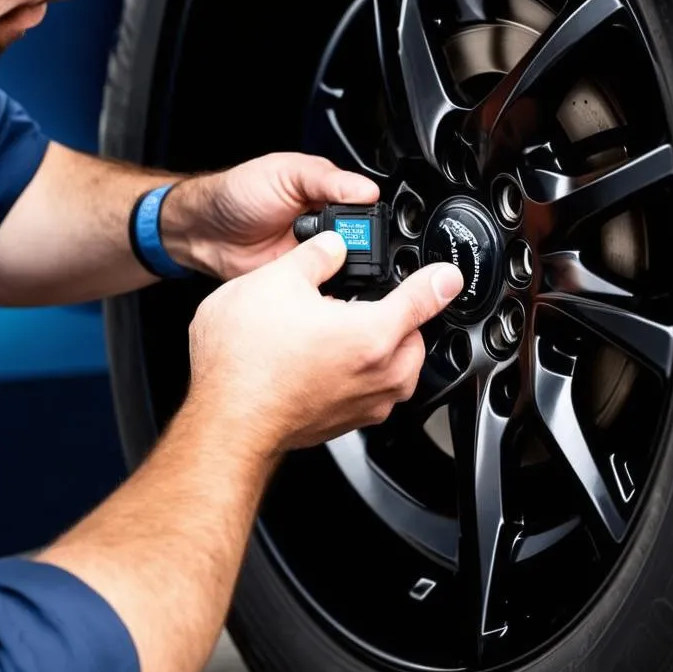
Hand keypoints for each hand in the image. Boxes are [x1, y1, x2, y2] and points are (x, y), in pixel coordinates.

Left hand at [163, 153, 378, 279]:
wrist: (204, 230)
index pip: (364, 211)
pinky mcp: (299, 282)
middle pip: (360, 245)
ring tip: (328, 265)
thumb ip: (326, 180)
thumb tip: (366, 189)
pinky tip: (318, 285)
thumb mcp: (285, 173)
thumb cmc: (238, 192)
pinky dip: (322, 290)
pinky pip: (321, 290)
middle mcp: (325, 228)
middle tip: (340, 248)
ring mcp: (312, 257)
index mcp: (327, 197)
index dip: (369, 221)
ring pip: (344, 270)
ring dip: (339, 270)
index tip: (364, 229)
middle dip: (356, 250)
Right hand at [183, 232, 464, 455]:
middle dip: (399, 317)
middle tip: (367, 300)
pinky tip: (323, 360)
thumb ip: (315, 256)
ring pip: (394, 370)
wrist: (223, 421)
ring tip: (344, 330)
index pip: (424, 299)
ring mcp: (363, 405)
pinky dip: (358, 374)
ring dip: (380, 348)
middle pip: (413, 338)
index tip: (448, 275)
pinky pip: (368, 393)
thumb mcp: (274, 280)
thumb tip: (331, 247)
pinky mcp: (343, 424)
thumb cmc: (246, 361)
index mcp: (373, 334)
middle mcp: (378, 375)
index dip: (439, 280)